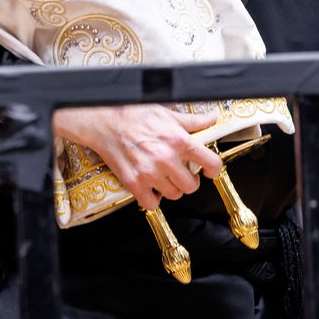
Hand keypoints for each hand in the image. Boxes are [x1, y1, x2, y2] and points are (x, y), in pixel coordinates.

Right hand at [53, 104, 221, 209]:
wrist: (105, 120)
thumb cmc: (134, 114)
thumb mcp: (168, 114)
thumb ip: (192, 121)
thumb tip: (211, 120)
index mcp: (179, 140)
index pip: (210, 163)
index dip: (213, 169)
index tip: (208, 170)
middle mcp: (166, 158)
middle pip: (191, 186)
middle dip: (189, 180)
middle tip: (181, 172)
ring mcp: (149, 173)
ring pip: (174, 195)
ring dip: (171, 188)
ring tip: (164, 177)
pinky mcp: (133, 183)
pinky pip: (152, 204)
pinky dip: (153, 198)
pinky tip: (151, 187)